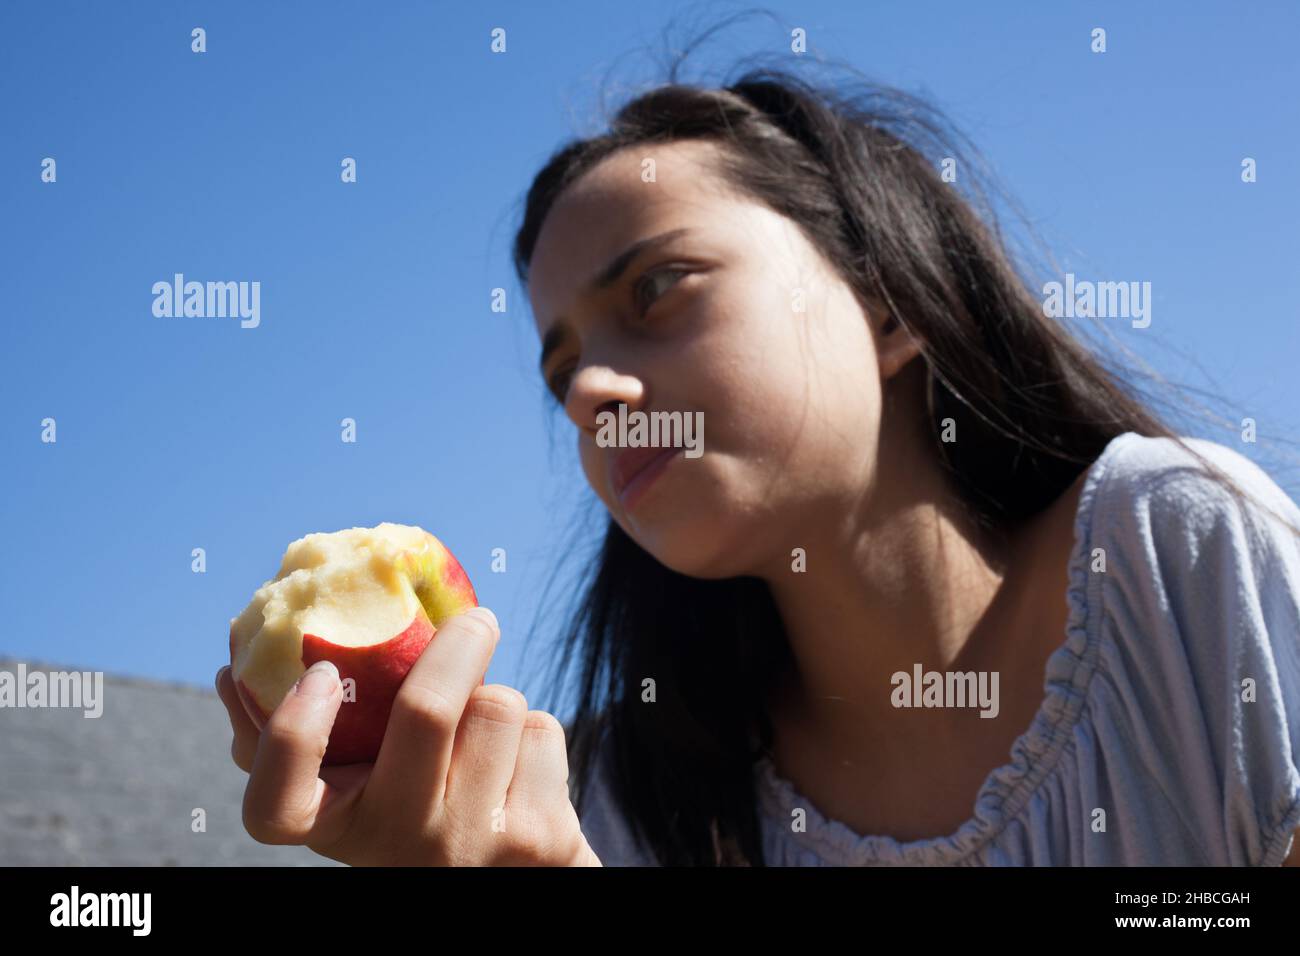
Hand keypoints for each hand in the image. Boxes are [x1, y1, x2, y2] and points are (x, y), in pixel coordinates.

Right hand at [215, 606, 601, 865]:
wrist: (518, 879)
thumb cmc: (423, 810)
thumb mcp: (361, 790)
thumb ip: (309, 741)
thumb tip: (230, 667)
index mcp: (339, 830)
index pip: (275, 808)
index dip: (291, 733)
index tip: (318, 674)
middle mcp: (403, 846)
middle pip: (427, 712)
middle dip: (456, 644)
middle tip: (474, 618)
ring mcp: (476, 846)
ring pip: (498, 707)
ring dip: (497, 699)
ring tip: (485, 736)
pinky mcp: (542, 838)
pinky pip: (541, 731)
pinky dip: (534, 732)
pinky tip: (521, 770)